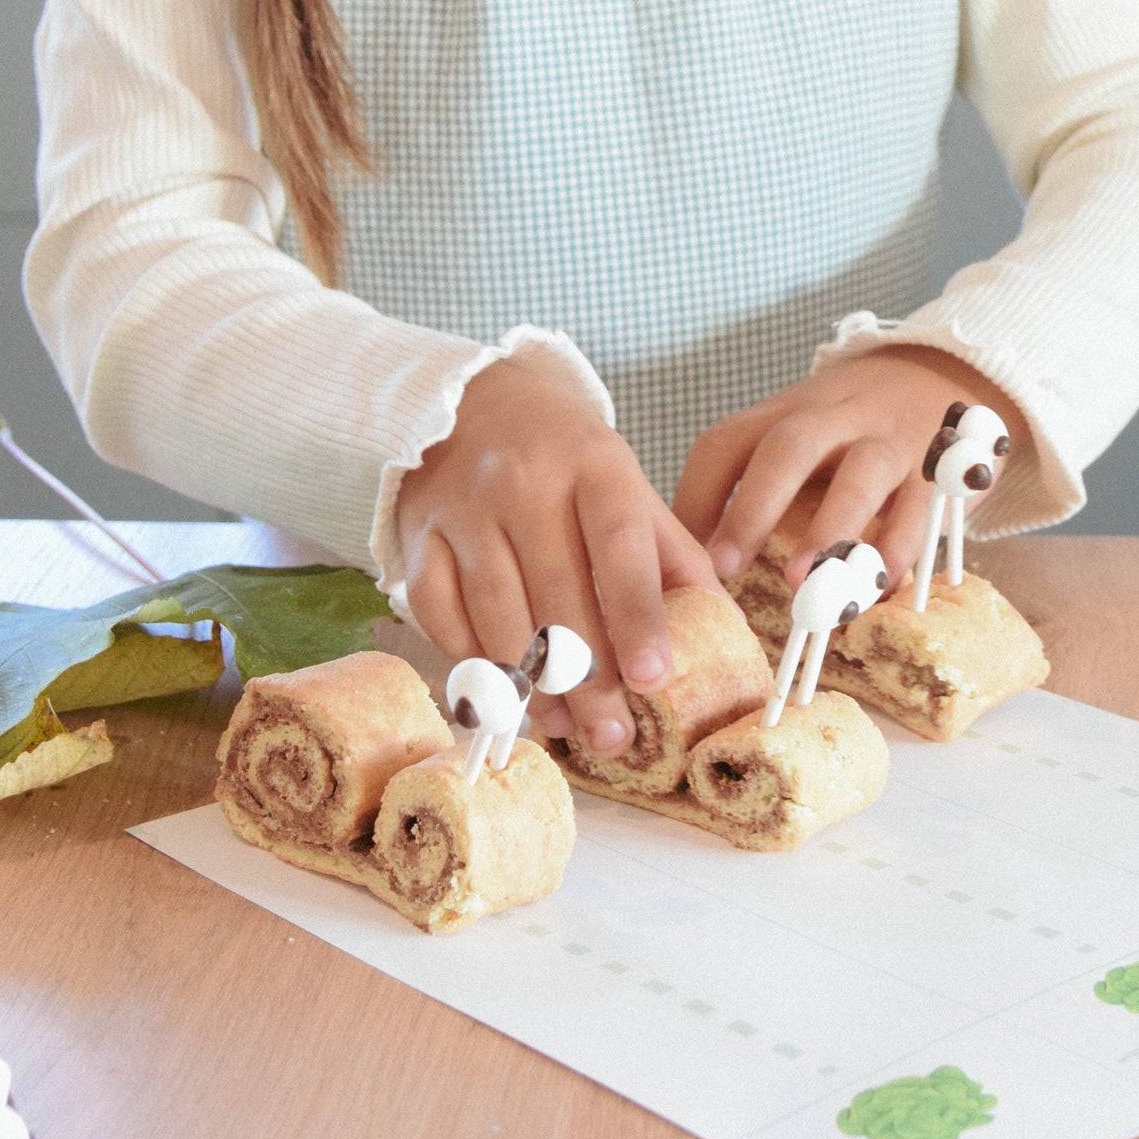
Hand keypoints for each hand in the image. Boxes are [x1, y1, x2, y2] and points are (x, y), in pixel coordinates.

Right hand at [397, 359, 718, 754]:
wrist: (475, 403)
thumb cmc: (567, 460)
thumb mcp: (627, 486)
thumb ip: (671, 553)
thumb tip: (720, 627)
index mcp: (594, 464)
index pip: (620, 547)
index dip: (638, 617)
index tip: (654, 679)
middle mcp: (524, 482)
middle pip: (558, 595)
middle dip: (587, 678)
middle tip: (614, 735)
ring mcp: (464, 508)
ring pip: (496, 614)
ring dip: (530, 684)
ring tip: (562, 726)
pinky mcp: (418, 535)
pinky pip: (440, 614)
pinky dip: (471, 659)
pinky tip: (503, 691)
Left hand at [674, 347, 1019, 589]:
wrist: (945, 374)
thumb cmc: (851, 429)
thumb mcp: (799, 434)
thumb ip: (753, 483)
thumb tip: (695, 566)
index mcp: (786, 412)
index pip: (725, 443)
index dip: (696, 498)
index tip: (685, 557)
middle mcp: (834, 418)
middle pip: (788, 448)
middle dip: (753, 508)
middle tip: (727, 567)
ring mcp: (889, 442)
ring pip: (859, 476)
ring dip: (828, 531)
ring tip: (803, 583)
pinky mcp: (939, 471)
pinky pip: (920, 509)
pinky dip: (898, 551)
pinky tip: (876, 589)